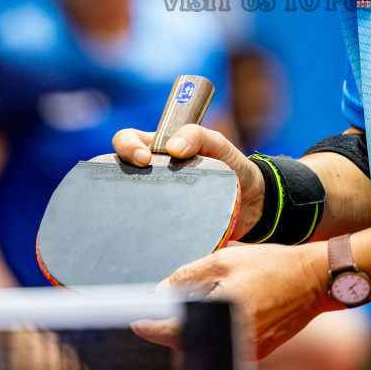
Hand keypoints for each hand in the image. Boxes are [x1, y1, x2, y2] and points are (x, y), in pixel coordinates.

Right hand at [112, 123, 265, 239]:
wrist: (253, 203)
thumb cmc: (233, 166)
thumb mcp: (219, 144)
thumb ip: (199, 136)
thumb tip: (173, 147)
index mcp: (159, 149)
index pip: (128, 140)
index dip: (127, 145)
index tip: (144, 157)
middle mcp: (151, 174)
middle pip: (118, 172)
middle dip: (117, 173)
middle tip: (142, 178)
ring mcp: (155, 201)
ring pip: (128, 202)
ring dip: (128, 205)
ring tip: (140, 210)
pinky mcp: (164, 224)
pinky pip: (147, 226)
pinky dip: (145, 230)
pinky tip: (150, 234)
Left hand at [131, 242, 336, 358]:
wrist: (314, 280)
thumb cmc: (272, 266)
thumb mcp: (225, 259)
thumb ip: (188, 276)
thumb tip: (161, 291)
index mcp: (220, 317)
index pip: (172, 332)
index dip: (150, 326)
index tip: (135, 320)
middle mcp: (232, 340)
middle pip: (189, 342)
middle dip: (172, 328)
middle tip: (162, 310)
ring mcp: (247, 348)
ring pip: (207, 343)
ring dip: (194, 329)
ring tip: (191, 307)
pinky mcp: (257, 350)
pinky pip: (226, 342)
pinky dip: (215, 331)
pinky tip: (218, 309)